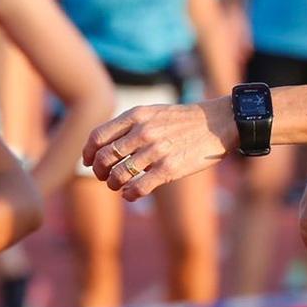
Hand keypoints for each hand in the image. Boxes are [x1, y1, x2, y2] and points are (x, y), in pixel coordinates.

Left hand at [86, 99, 230, 201]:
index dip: (88, 153)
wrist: (219, 122)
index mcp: (137, 115)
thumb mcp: (154, 112)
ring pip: (118, 175)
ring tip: (118, 186)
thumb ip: (130, 124)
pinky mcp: (170, 168)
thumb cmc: (184, 120)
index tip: (88, 162)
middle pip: (104, 158)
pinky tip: (131, 194)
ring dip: (113, 184)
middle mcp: (143, 131)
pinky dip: (129, 194)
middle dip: (99, 172)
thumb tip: (104, 146)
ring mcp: (156, 150)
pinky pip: (138, 188)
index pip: (98, 137)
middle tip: (104, 177)